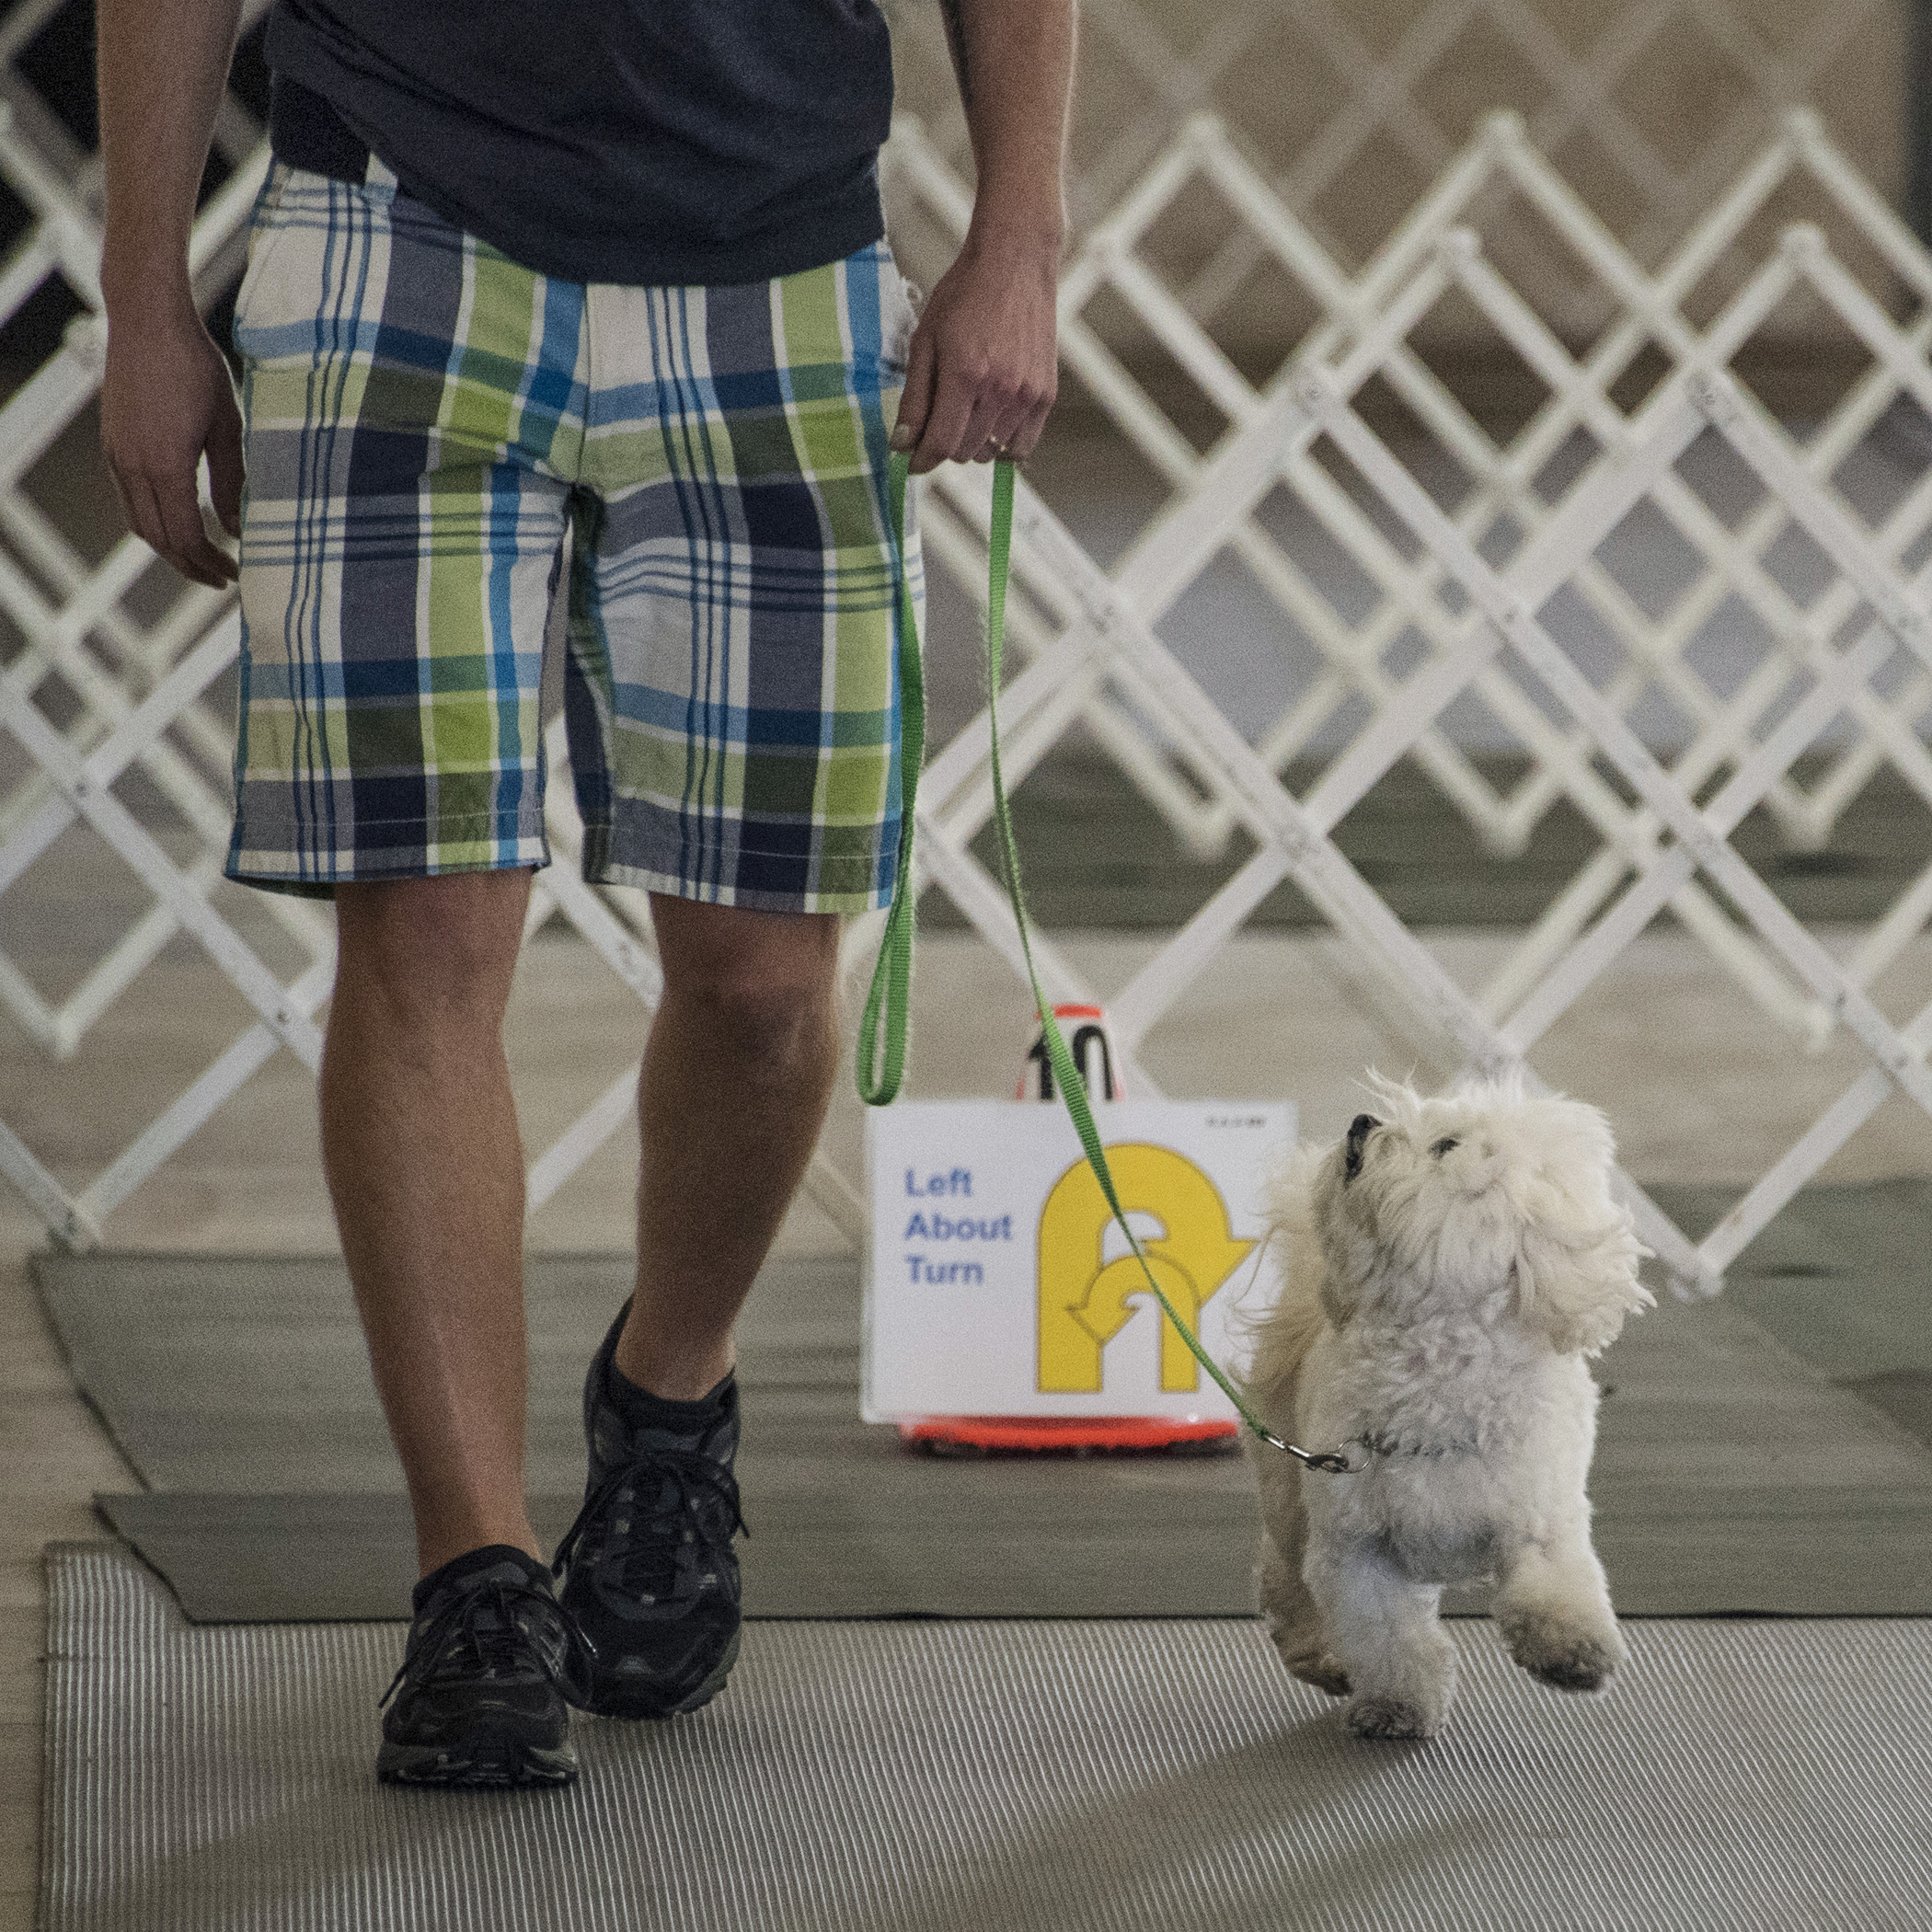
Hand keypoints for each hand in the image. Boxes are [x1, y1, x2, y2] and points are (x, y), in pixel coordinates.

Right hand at [100, 302, 243, 588]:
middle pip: (157, 538)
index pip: (184, 538)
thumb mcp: (229, 427)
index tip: (234, 575)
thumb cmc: (196, 366)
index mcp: (165, 467)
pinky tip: (176, 517)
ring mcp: (116, 454)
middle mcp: (133, 466)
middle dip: (188, 564)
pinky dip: (151, 518)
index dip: (209, 564)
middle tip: (220, 577)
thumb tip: (238, 529)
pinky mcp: (112, 441)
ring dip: (167, 545)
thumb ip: (233, 482)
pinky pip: (128, 496)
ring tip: (200, 556)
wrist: (148, 318)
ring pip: (137, 520)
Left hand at [890, 231, 1057, 473]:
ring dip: (972, 442)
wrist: (1015, 263)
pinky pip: (1021, 447)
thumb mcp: (926, 340)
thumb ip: (914, 398)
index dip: (920, 460)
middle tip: (939, 418)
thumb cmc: (964, 295)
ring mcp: (1027, 395)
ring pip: (989, 452)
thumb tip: (902, 445)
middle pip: (963, 452)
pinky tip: (991, 422)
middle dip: (944, 444)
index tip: (911, 461)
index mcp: (965, 374)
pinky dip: (1002, 445)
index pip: (940, 444)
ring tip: (968, 409)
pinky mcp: (1045, 395)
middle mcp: (1000, 390)